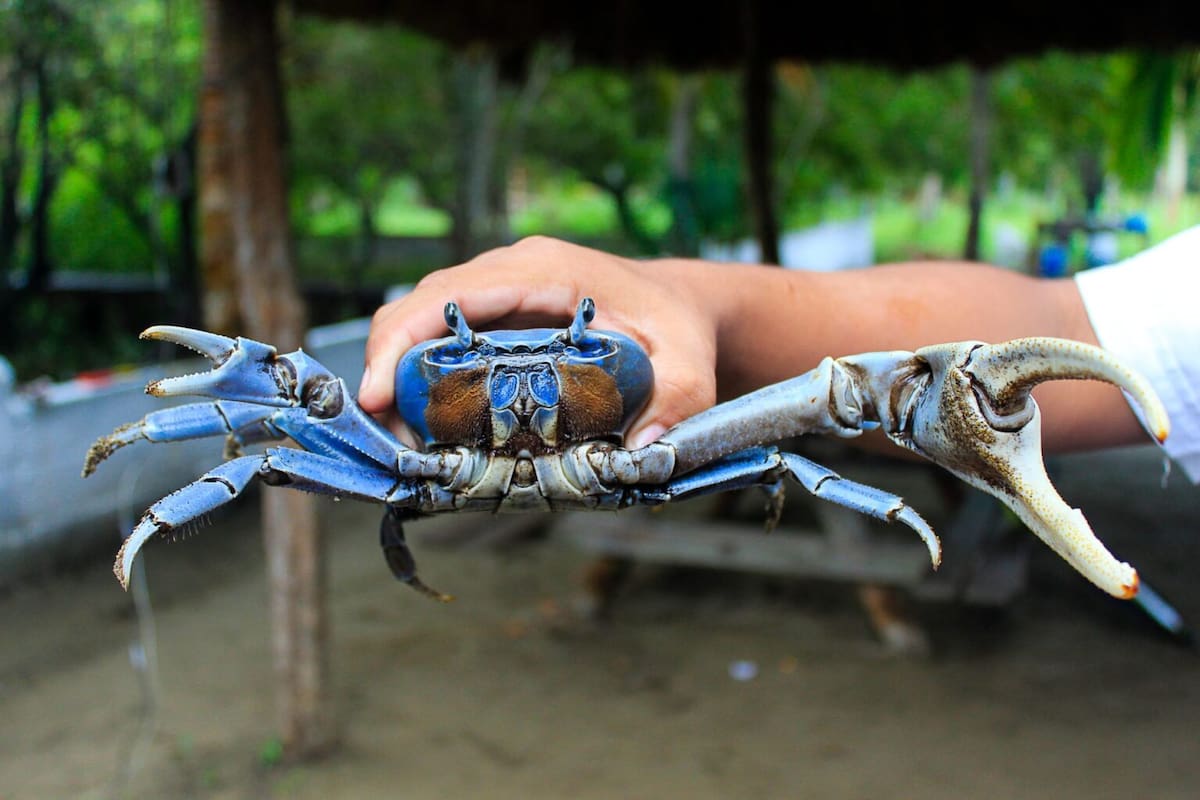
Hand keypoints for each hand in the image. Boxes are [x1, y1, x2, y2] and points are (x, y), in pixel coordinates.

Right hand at [359, 236, 720, 447]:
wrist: (680, 306)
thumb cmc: (678, 329)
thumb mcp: (691, 367)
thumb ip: (676, 402)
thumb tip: (637, 448)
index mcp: (547, 271)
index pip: (452, 293)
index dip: (403, 338)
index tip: (376, 392)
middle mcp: (513, 271)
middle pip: (420, 304)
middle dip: (386, 364)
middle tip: (386, 435)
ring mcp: (501, 289)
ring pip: (421, 318)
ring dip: (397, 374)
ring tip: (402, 438)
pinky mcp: (498, 313)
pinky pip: (442, 335)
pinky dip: (420, 374)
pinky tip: (425, 423)